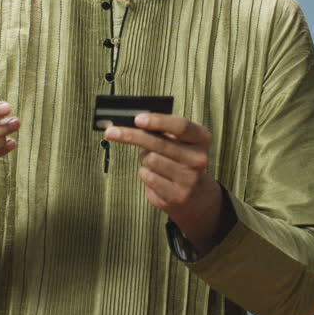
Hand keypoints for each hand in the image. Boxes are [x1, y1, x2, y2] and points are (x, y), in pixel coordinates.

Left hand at [104, 113, 229, 252]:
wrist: (196, 195)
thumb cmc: (181, 159)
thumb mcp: (180, 141)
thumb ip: (162, 130)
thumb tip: (132, 123)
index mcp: (202, 139)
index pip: (181, 126)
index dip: (158, 121)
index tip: (137, 119)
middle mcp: (199, 159)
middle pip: (159, 143)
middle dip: (131, 135)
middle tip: (111, 132)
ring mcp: (189, 179)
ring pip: (150, 160)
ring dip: (144, 158)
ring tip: (153, 161)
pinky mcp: (176, 196)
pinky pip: (147, 176)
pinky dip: (145, 173)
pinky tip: (156, 175)